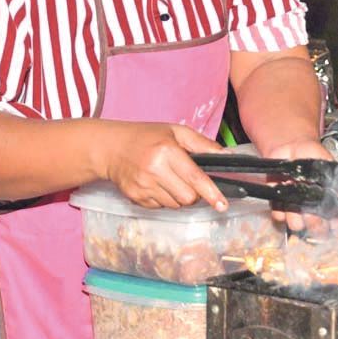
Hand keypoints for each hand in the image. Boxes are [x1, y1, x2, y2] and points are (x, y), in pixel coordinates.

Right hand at [103, 123, 226, 210]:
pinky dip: (165, 199)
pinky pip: (161, 207)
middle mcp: (154, 170)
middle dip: (195, 193)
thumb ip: (203, 144)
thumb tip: (226, 156)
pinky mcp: (135, 198)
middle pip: (188, 198)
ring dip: (179, 196)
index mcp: (167, 151)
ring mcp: (142, 186)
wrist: (111, 148)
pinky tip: (157, 184)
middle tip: (189, 180)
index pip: (194, 177)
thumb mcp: (176, 131)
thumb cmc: (147, 137)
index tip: (222, 205)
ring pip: (176, 205)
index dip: (211, 193)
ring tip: (169, 178)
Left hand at [260, 139, 337, 235]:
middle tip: (314, 215)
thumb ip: (333, 175)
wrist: (291, 147)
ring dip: (296, 220)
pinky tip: (283, 202)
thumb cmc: (312, 154)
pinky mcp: (279, 204)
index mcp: (329, 199)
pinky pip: (279, 216)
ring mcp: (296, 207)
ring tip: (296, 209)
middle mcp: (313, 207)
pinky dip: (280, 211)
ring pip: (297, 224)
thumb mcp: (326, 161)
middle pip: (318, 227)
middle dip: (316, 225)